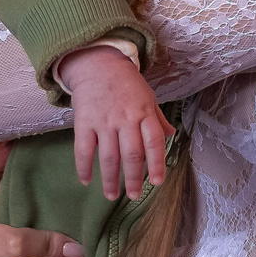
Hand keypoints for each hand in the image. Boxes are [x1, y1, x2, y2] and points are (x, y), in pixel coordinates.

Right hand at [63, 45, 167, 201]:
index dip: (157, 164)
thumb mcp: (148, 96)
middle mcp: (125, 119)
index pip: (154, 143)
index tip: (157, 182)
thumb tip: (172, 135)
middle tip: (134, 195)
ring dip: (110, 180)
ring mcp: (104, 121)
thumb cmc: (126, 82)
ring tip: (111, 195)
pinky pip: (83, 149)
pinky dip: (83, 167)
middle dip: (133, 179)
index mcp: (144, 113)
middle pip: (132, 155)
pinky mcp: (84, 122)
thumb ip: (158, 118)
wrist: (97, 62)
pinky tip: (86, 180)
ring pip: (108, 157)